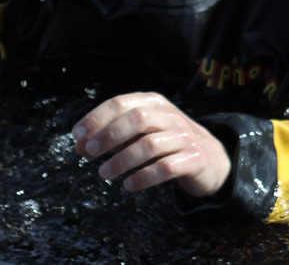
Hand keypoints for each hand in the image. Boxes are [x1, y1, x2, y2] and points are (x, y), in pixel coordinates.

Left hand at [73, 92, 231, 197]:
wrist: (210, 159)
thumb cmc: (165, 143)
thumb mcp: (138, 135)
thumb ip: (110, 138)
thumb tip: (79, 146)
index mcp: (153, 102)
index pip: (120, 103)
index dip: (96, 118)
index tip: (78, 135)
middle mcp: (170, 115)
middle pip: (136, 118)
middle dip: (109, 135)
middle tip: (91, 152)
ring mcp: (185, 136)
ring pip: (149, 145)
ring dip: (122, 160)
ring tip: (104, 174)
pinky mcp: (194, 159)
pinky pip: (166, 167)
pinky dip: (144, 177)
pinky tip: (129, 185)